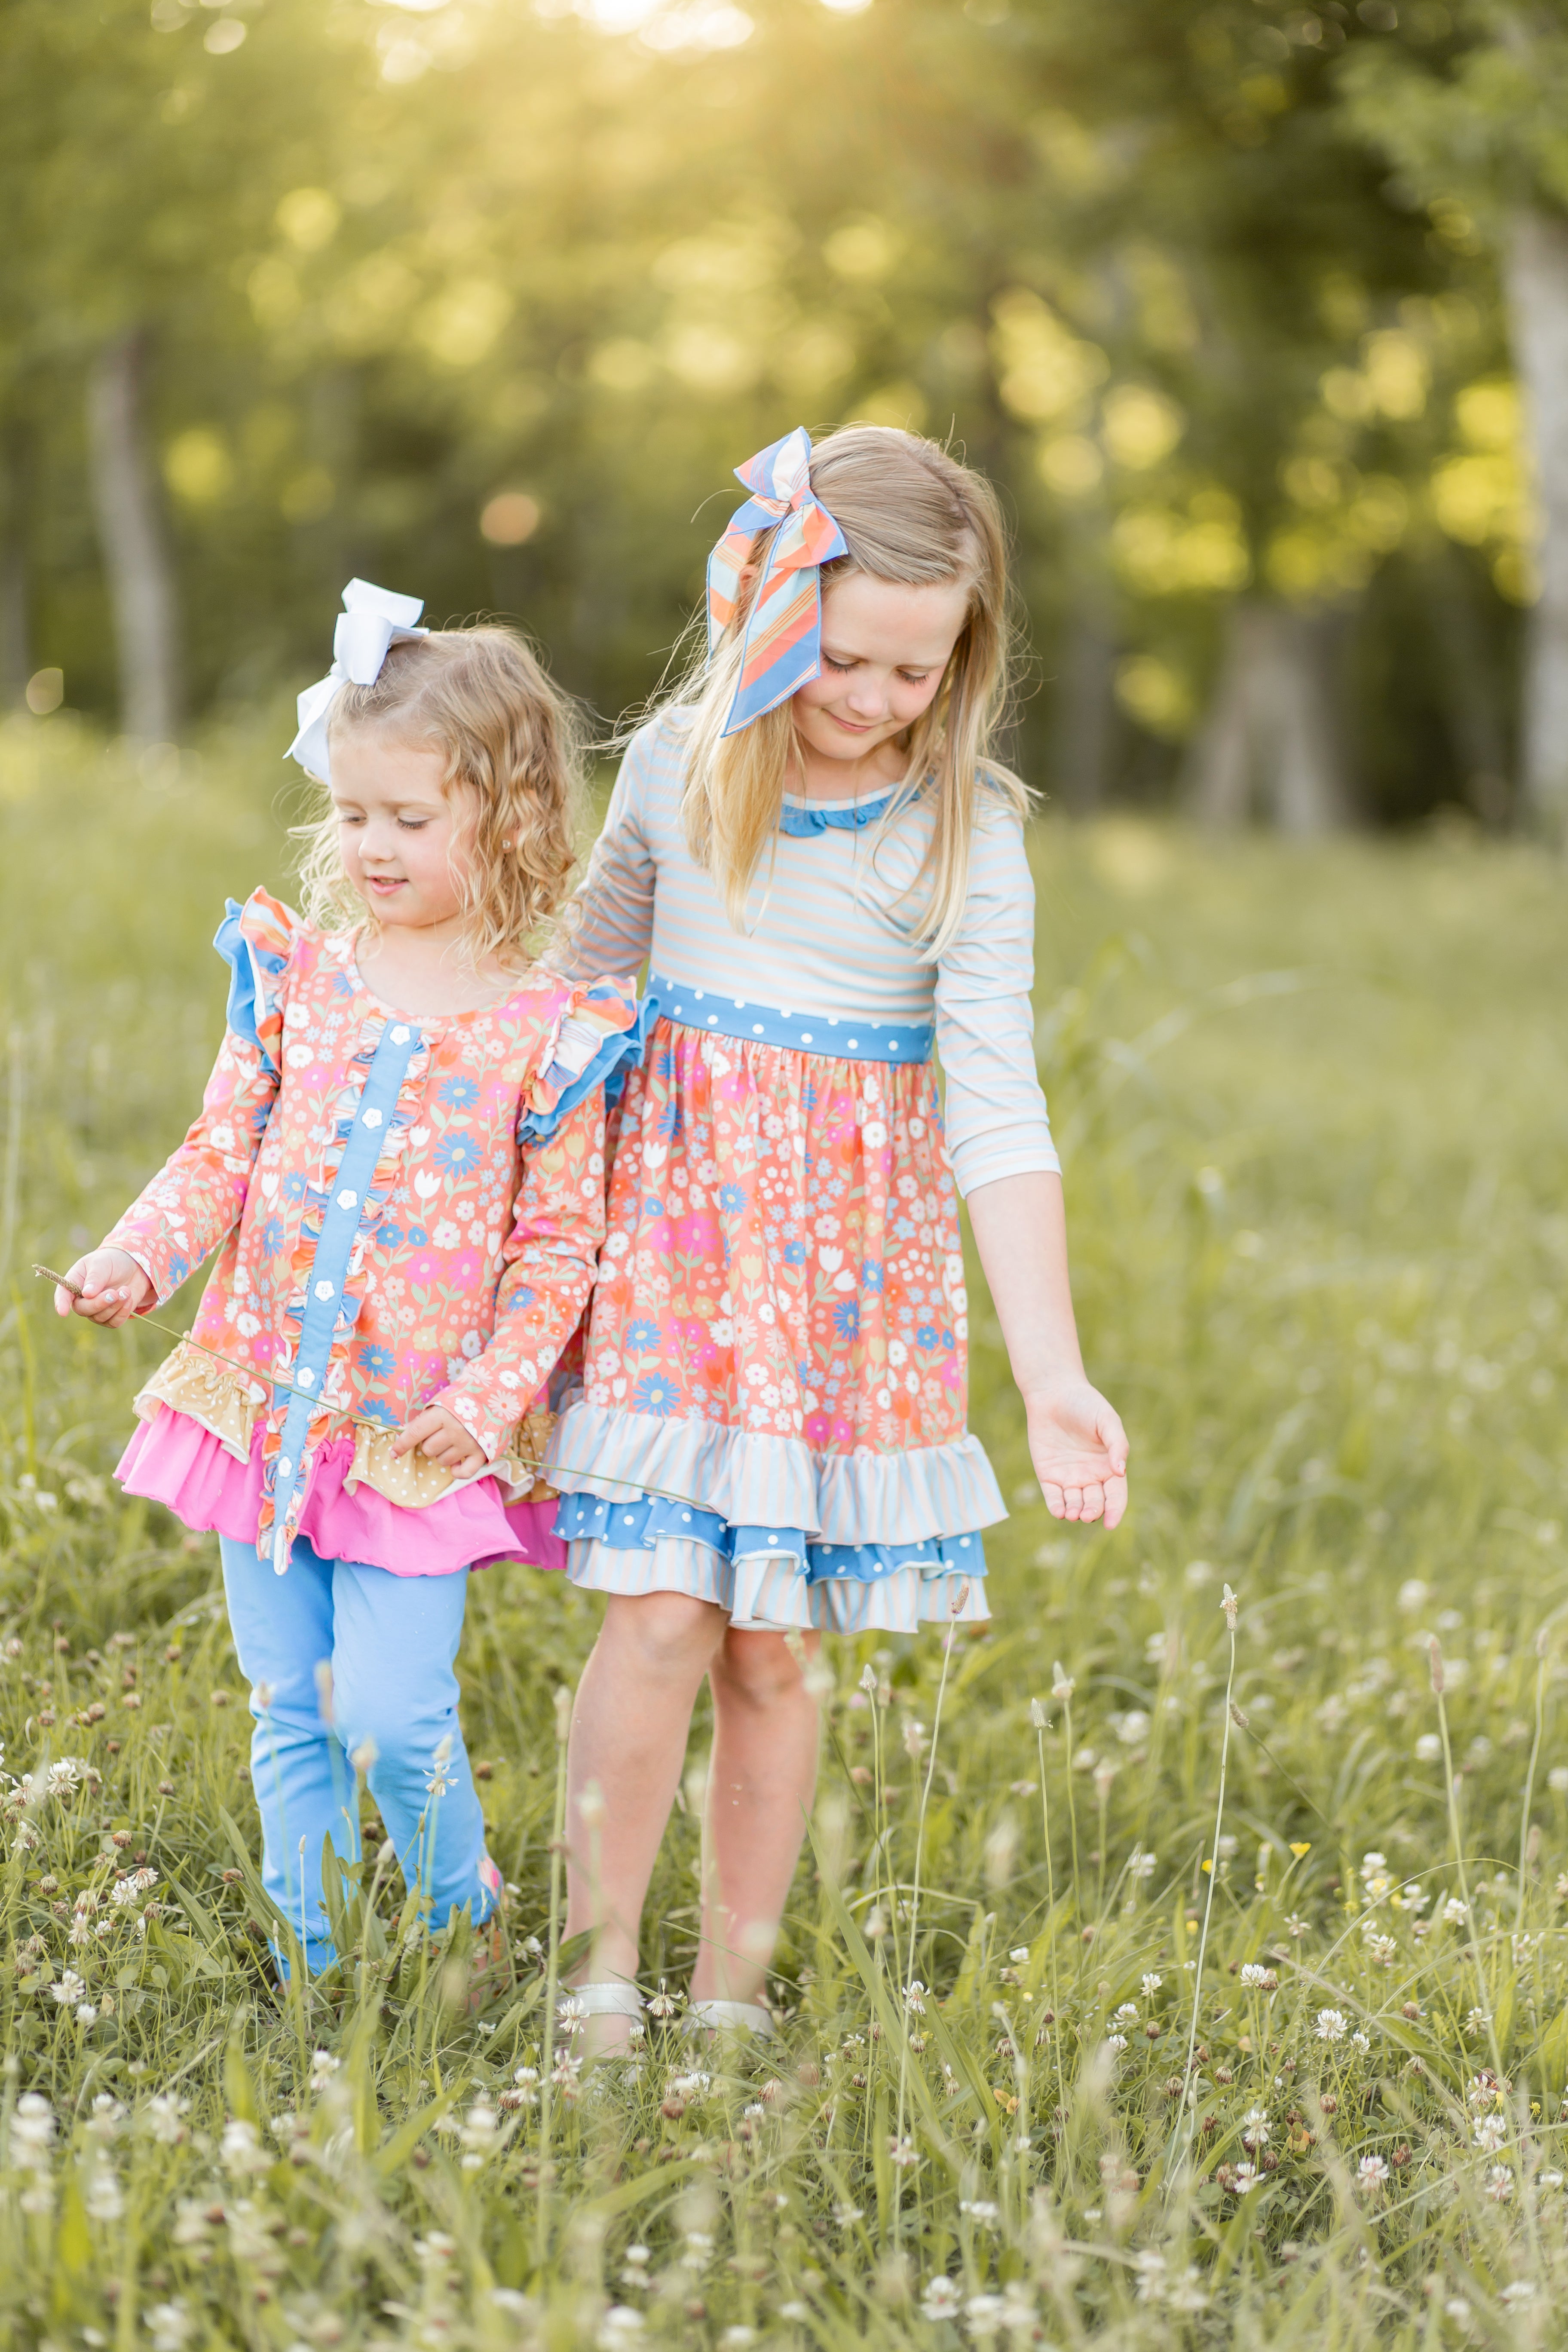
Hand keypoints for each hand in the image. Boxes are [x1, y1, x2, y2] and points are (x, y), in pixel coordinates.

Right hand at [55, 1249, 151, 1328]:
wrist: (132, 1266)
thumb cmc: (111, 1261)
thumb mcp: (102, 1263)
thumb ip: (95, 1278)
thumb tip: (87, 1294)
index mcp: (74, 1282)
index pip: (63, 1295)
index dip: (61, 1304)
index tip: (63, 1312)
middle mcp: (82, 1298)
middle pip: (83, 1310)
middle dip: (99, 1303)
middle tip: (114, 1293)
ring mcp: (96, 1309)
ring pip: (100, 1318)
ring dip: (115, 1306)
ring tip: (126, 1290)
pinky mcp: (110, 1316)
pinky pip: (114, 1322)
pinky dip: (123, 1312)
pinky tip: (129, 1298)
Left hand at [392, 1404, 486, 1476]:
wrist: (498, 1395)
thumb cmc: (466, 1398)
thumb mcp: (442, 1402)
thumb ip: (425, 1418)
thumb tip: (405, 1432)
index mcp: (442, 1415)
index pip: (414, 1434)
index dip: (401, 1444)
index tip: (394, 1453)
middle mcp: (454, 1431)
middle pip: (429, 1449)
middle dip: (431, 1443)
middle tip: (441, 1434)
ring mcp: (469, 1444)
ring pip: (443, 1461)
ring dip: (444, 1454)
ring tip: (454, 1441)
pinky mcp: (482, 1454)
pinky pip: (464, 1473)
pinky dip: (458, 1471)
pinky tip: (456, 1465)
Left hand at [1024, 1375, 1128, 1528]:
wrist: (1053, 1393)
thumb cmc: (1086, 1404)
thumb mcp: (1107, 1421)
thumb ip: (1117, 1445)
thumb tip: (1121, 1472)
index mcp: (1109, 1467)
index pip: (1116, 1496)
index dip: (1115, 1511)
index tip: (1111, 1524)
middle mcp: (1090, 1476)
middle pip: (1095, 1503)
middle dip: (1092, 1512)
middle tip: (1087, 1515)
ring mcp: (1069, 1477)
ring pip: (1074, 1504)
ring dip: (1075, 1512)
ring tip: (1073, 1514)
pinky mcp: (1048, 1475)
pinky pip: (1053, 1496)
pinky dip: (1056, 1507)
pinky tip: (1059, 1512)